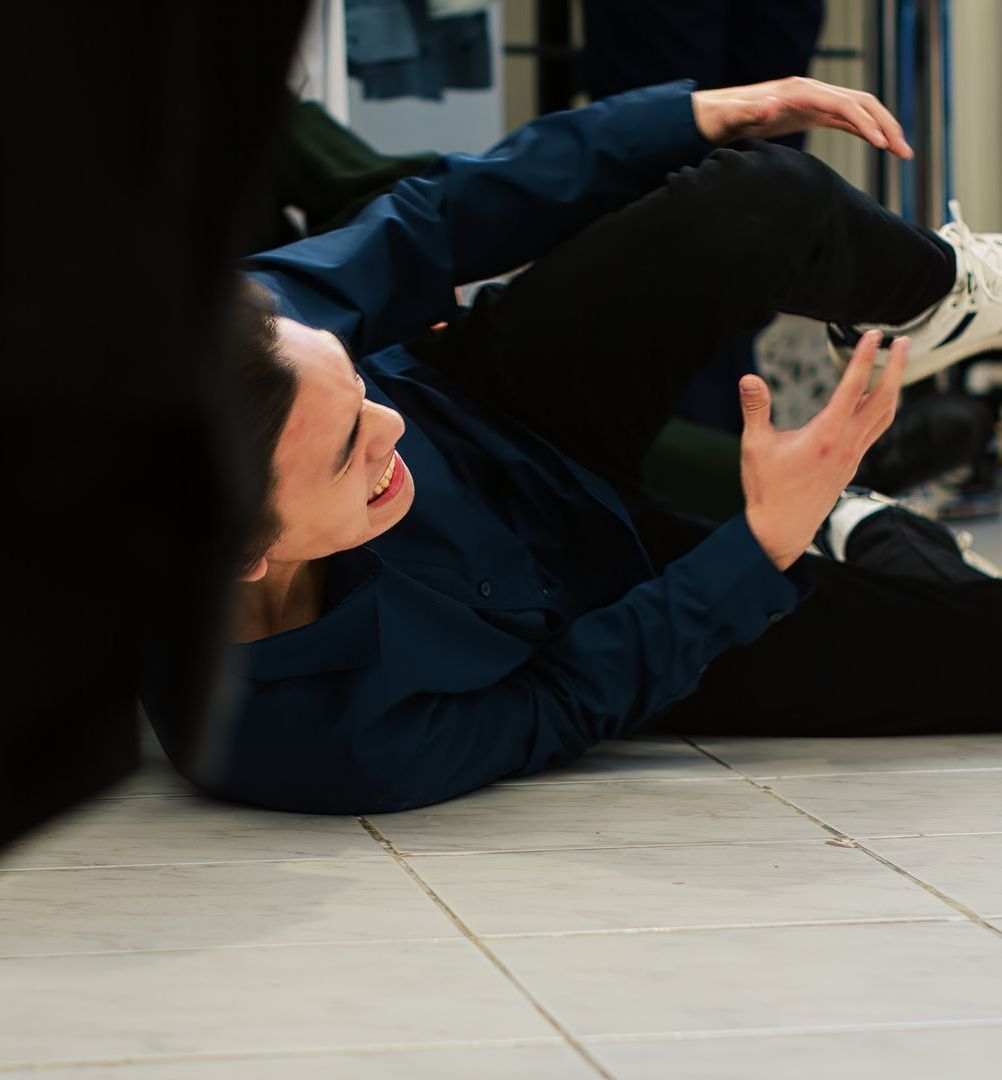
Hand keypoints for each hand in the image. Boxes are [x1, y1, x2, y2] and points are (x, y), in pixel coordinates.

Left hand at [692, 76, 912, 158]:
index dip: (865, 122)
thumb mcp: (731, 117)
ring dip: (883, 129)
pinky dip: (867, 130)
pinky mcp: (812, 113)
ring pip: (860, 110)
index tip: (882, 144)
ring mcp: (814, 101)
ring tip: (902, 152)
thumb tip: (771, 105)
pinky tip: (881, 145)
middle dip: (887, 125)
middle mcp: (812, 91)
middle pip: (862, 103)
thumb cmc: (722, 117)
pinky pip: (847, 119)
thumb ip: (749, 112)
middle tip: (905, 152)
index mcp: (800, 92)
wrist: (715, 115)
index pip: (844, 104)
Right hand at [740, 331, 907, 570]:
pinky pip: (875, 431)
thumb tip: (749, 380)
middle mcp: (846, 444)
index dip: (865, 357)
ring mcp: (852, 456)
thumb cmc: (768, 490)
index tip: (874, 336)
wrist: (781, 529)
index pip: (853, 387)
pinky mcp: (850, 465)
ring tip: (896, 367)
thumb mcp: (755, 446)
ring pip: (885, 416)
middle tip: (903, 342)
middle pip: (884, 399)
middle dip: (897, 368)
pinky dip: (881, 410)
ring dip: (894, 388)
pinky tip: (874, 405)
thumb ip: (755, 409)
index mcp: (826, 435)